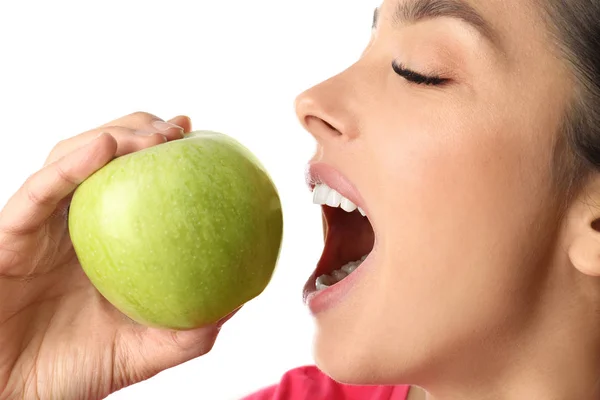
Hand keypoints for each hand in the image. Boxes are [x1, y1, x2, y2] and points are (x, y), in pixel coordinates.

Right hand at [0, 113, 223, 399]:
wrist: (15, 398)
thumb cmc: (73, 372)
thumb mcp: (144, 350)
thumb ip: (188, 328)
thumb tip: (240, 298)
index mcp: (102, 240)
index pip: (132, 180)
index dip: (162, 151)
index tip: (198, 135)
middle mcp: (70, 223)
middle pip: (102, 156)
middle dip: (139, 129)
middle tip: (178, 128)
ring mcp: (39, 225)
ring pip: (68, 159)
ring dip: (111, 136)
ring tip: (152, 135)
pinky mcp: (7, 236)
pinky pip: (37, 194)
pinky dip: (68, 167)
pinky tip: (104, 148)